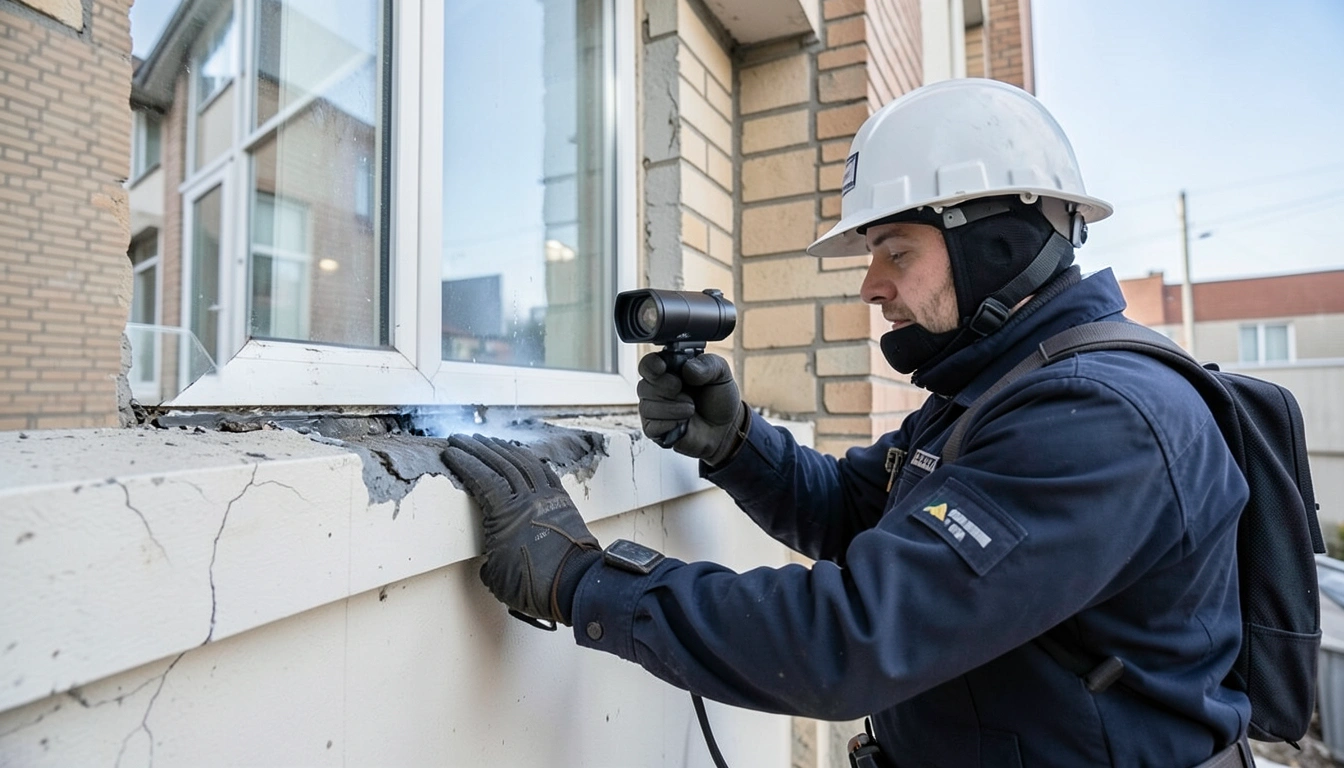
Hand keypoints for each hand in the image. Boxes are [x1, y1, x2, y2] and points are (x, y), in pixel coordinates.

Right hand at [442, 434, 598, 626]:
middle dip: (478, 448)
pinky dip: (530, 459)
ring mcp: (548, 497)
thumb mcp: (496, 577)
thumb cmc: (535, 585)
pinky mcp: (563, 501)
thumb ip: (488, 559)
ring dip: (503, 449)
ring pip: (523, 462)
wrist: (577, 586)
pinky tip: (521, 455)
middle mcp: (528, 498)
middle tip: (462, 439)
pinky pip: (544, 471)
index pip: (482, 477)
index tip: (451, 452)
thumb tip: (491, 559)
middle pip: (501, 462)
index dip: (465, 462)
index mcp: (508, 513)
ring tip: (488, 441)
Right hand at [637, 351, 745, 466]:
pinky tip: (683, 423)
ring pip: (647, 407)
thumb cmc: (719, 399)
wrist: (726, 428)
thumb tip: (688, 368)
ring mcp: (654, 411)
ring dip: (673, 408)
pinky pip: (651, 427)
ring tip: (690, 408)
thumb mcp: (721, 374)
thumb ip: (707, 364)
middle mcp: (658, 389)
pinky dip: (670, 424)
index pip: (648, 364)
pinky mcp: (655, 431)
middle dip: (667, 388)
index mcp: (670, 370)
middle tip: (683, 390)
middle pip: (644, 386)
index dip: (651, 366)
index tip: (662, 368)